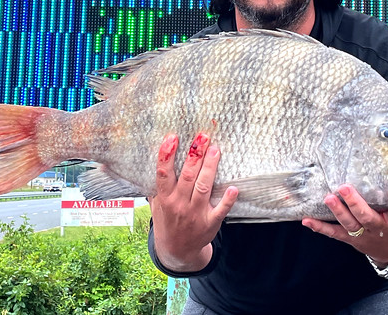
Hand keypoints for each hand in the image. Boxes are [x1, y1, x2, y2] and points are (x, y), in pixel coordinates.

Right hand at [149, 133, 237, 272]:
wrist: (177, 251)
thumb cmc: (167, 220)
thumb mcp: (156, 204)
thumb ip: (156, 185)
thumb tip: (153, 159)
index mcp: (165, 198)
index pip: (163, 173)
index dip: (167, 155)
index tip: (172, 137)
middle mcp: (179, 204)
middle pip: (187, 176)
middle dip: (195, 155)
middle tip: (202, 136)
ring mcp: (195, 214)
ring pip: (203, 187)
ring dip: (209, 168)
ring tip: (215, 149)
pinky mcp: (211, 222)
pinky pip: (220, 210)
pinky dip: (227, 200)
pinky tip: (233, 188)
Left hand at [302, 182, 387, 266]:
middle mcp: (379, 228)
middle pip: (367, 217)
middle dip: (355, 203)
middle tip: (345, 187)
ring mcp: (363, 235)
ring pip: (349, 224)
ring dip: (338, 211)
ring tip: (328, 198)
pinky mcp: (350, 239)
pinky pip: (334, 233)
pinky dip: (320, 227)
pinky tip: (307, 220)